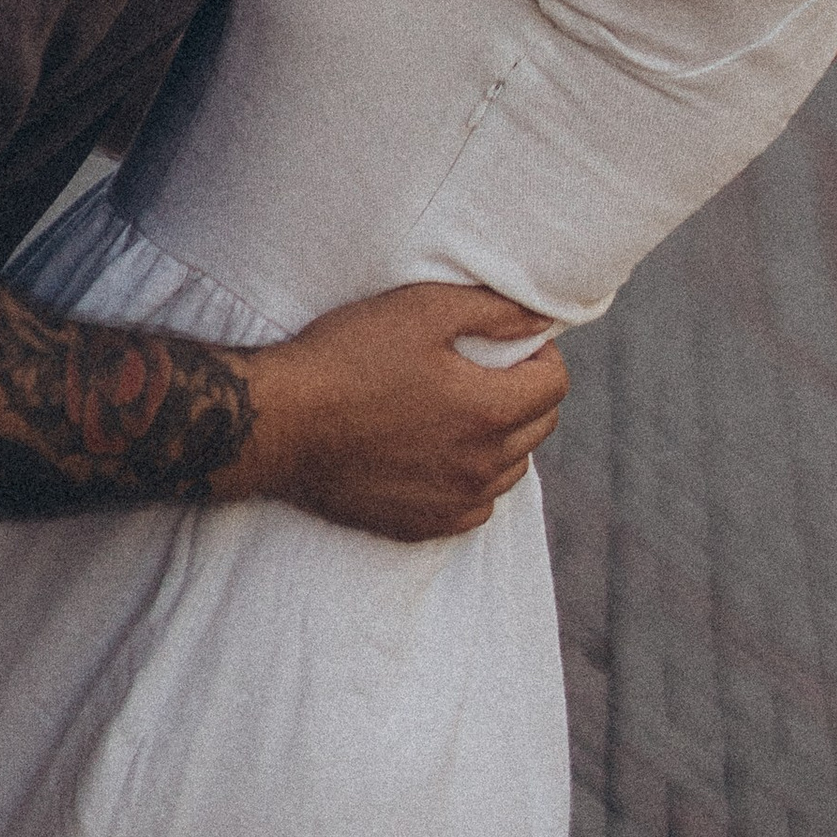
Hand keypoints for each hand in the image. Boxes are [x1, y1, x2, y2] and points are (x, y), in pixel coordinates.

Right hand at [231, 282, 568, 538]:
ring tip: (464, 409)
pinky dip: (473, 481)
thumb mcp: (423, 310)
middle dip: (526, 393)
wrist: (282, 422)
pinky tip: (443, 455)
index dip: (542, 356)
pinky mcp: (419, 526)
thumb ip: (494, 311)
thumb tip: (545, 317)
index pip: (555, 386)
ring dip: (504, 439)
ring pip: (510, 471)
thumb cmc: (349, 356)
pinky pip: (474, 509)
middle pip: (538, 429)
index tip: (514, 343)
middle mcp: (478, 466)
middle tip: (489, 369)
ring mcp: (449, 502)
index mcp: (486, 411)